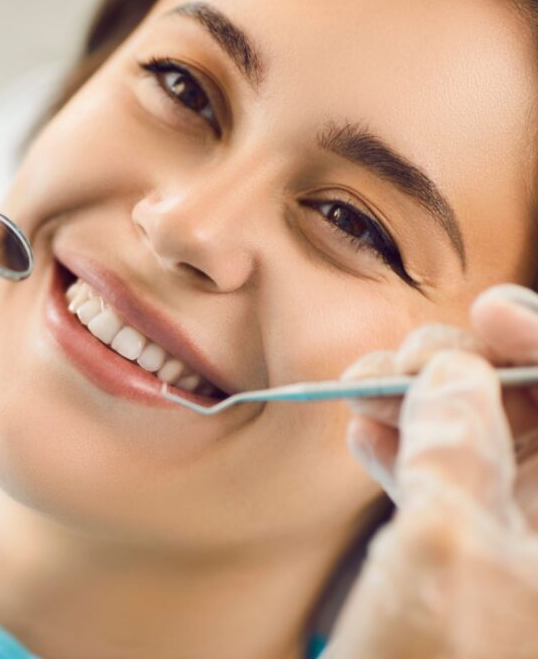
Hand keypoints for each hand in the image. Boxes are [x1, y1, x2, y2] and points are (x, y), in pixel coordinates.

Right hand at [327, 285, 537, 657]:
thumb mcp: (446, 553)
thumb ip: (456, 449)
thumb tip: (455, 375)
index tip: (484, 315)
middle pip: (535, 408)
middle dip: (469, 368)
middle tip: (397, 365)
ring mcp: (520, 548)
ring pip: (488, 443)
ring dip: (426, 406)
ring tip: (361, 393)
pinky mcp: (475, 565)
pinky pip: (455, 485)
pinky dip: (411, 450)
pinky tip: (365, 434)